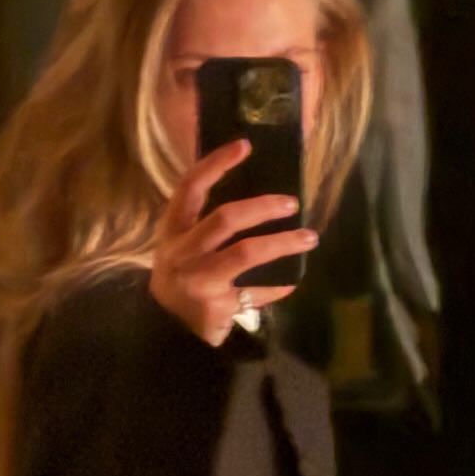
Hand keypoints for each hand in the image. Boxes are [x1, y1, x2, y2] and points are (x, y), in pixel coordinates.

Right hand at [149, 140, 317, 346]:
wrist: (165, 329)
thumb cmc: (182, 279)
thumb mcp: (182, 247)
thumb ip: (208, 226)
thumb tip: (262, 202)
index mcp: (172, 230)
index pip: (190, 187)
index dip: (216, 164)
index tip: (244, 145)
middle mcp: (181, 252)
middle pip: (225, 219)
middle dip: (263, 207)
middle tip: (291, 204)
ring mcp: (198, 281)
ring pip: (245, 253)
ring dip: (282, 243)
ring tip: (308, 238)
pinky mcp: (215, 307)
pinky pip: (255, 292)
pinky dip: (276, 286)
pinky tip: (291, 281)